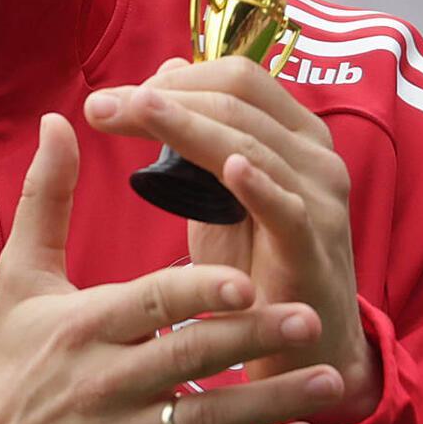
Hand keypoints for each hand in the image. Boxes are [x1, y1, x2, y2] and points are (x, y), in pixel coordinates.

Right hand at [0, 113, 347, 423]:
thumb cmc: (14, 358)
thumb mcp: (22, 278)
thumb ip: (47, 199)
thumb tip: (59, 121)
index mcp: (85, 327)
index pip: (151, 304)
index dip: (200, 291)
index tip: (247, 276)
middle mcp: (109, 382)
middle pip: (191, 356)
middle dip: (253, 337)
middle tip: (311, 316)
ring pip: (211, 418)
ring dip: (273, 401)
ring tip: (326, 381)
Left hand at [84, 58, 381, 423]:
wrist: (306, 351)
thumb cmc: (256, 271)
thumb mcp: (221, 197)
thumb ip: (198, 137)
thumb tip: (165, 71)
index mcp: (295, 133)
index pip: (236, 78)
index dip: (174, 79)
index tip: (116, 97)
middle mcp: (315, 154)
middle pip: (238, 99)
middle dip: (164, 98)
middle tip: (101, 106)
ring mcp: (321, 198)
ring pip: (250, 142)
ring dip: (185, 125)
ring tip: (135, 113)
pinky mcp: (314, 247)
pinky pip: (287, 207)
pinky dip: (257, 184)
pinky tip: (226, 166)